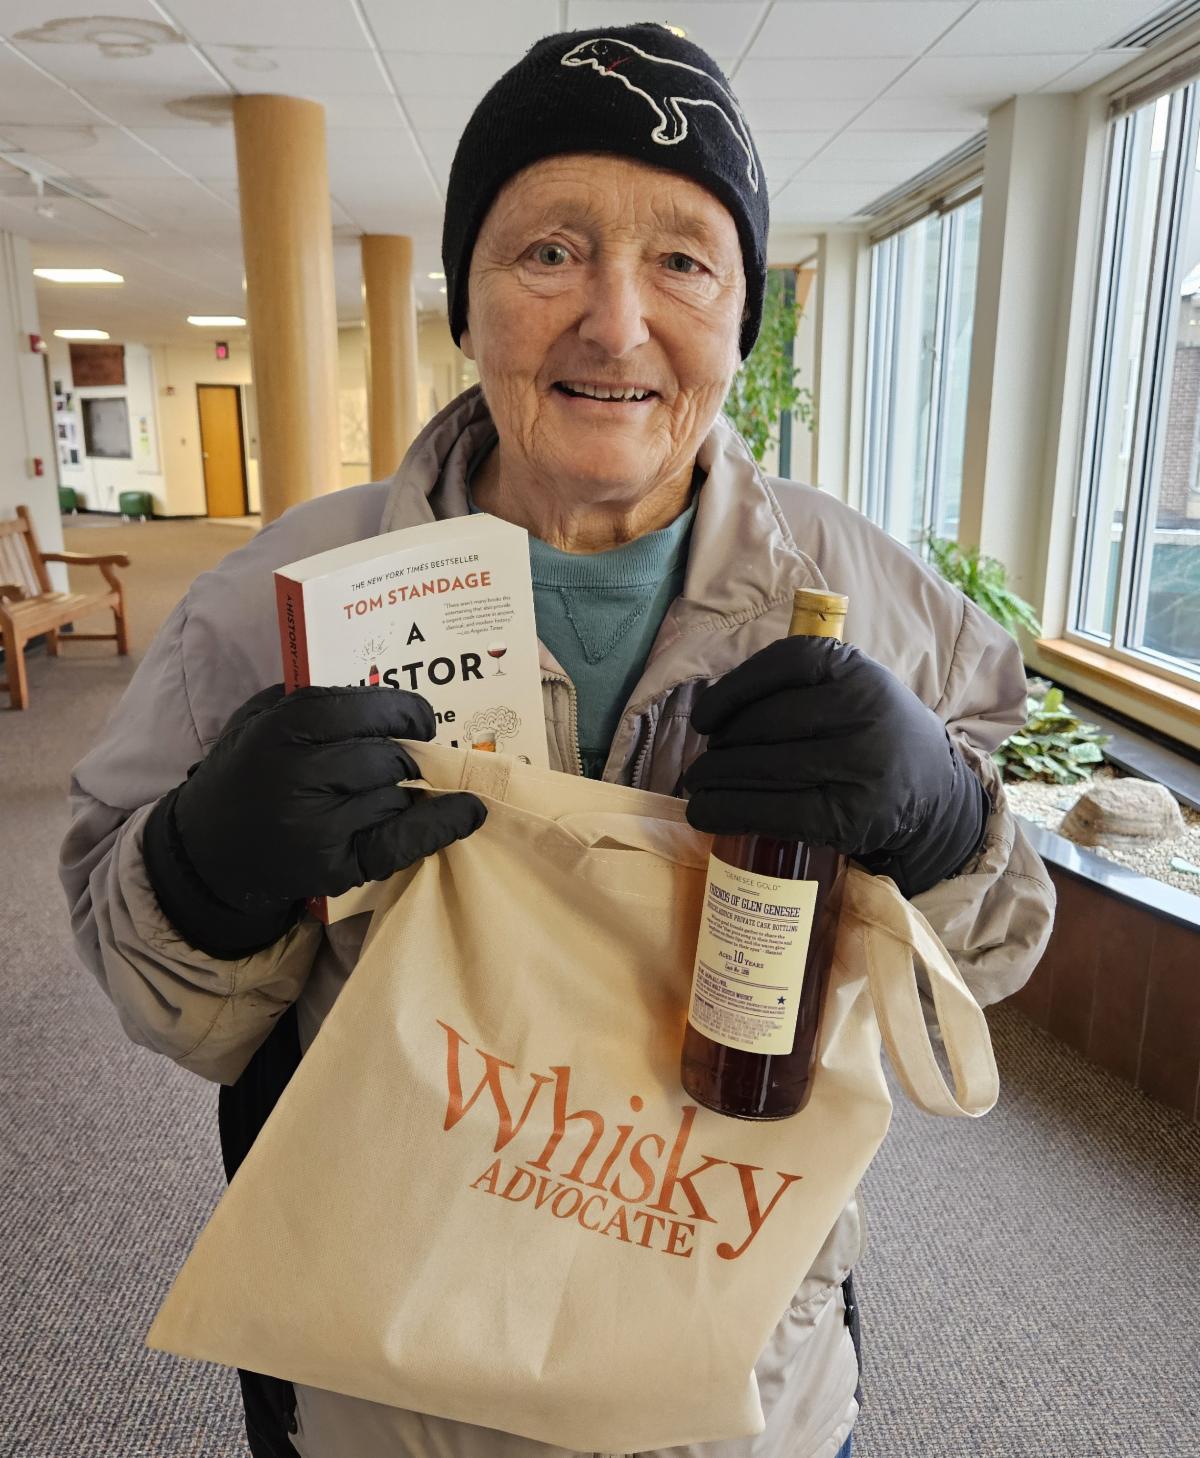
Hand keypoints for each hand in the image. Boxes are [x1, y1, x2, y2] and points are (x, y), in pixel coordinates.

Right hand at [142, 684, 485, 957]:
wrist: (208, 851)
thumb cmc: (248, 773)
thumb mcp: (264, 718)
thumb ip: (319, 703)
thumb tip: (396, 706)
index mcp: (286, 726)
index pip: (373, 709)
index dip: (408, 713)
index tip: (421, 721)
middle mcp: (301, 773)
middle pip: (391, 757)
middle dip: (408, 758)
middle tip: (408, 763)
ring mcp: (316, 824)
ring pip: (395, 797)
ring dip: (404, 795)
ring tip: (390, 795)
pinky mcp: (330, 866)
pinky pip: (400, 841)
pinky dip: (441, 826)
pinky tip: (469, 813)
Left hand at [683, 638, 988, 897]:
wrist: (934, 795)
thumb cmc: (873, 735)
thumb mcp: (855, 689)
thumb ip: (801, 685)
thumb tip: (713, 711)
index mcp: (859, 670)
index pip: (784, 664)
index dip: (733, 688)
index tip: (704, 716)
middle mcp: (864, 711)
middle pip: (766, 721)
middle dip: (722, 744)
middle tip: (705, 759)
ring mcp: (860, 766)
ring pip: (764, 767)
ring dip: (715, 779)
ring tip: (698, 784)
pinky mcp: (850, 817)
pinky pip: (772, 811)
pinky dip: (727, 812)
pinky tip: (704, 814)